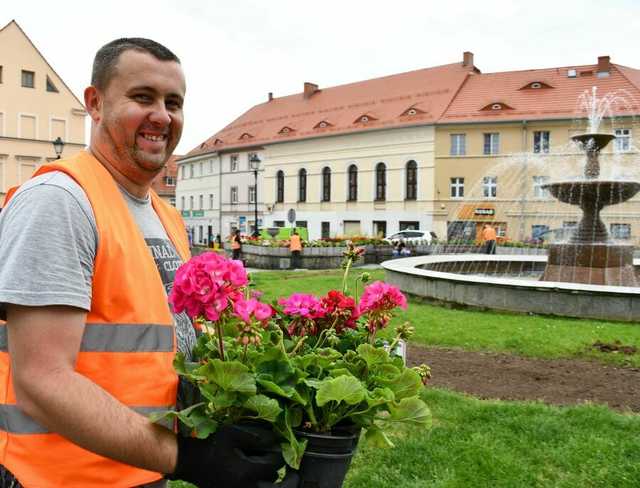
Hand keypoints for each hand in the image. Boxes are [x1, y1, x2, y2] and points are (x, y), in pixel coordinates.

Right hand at [169, 423, 290, 487]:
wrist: (192, 462)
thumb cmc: (211, 446)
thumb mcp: (232, 434)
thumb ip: (254, 436)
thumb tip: (273, 439)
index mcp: (247, 472)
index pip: (274, 465)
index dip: (280, 456)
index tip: (281, 450)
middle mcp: (246, 487)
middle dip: (288, 482)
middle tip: (295, 476)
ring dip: (275, 486)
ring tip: (283, 480)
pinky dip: (263, 487)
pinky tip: (264, 481)